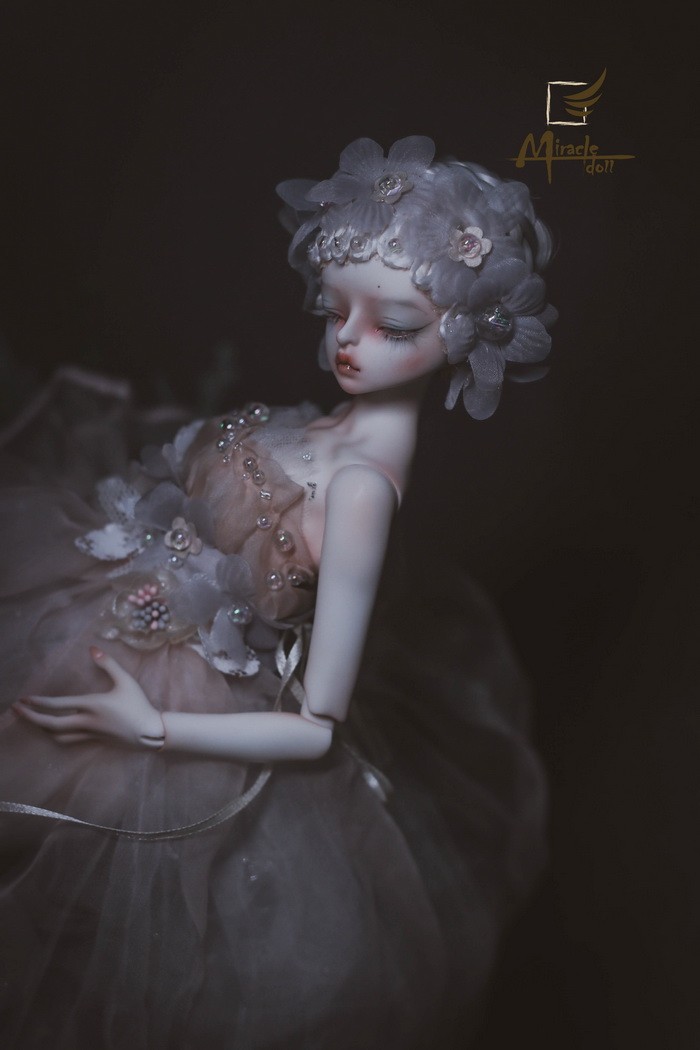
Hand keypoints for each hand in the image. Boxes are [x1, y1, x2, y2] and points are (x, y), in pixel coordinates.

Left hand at [13, 647, 165, 749]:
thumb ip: (108, 664)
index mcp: (91, 705)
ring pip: (57, 735)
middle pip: (50, 724)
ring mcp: (88, 734)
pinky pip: (68, 740)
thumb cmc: (138, 704)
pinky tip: (53, 731)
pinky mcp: (93, 741)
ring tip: (32, 720)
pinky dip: (56, 735)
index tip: (24, 699)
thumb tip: (92, 649)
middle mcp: (86, 722)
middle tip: (17, 711)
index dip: (38, 703)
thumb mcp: (125, 681)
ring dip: (41, 728)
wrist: (150, 732)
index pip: (57, 706)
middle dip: (31, 718)